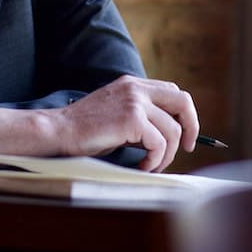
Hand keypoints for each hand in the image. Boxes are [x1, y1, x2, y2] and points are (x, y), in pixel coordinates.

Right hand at [59, 75, 199, 172]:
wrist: (59, 131)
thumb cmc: (85, 131)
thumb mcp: (118, 116)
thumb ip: (142, 118)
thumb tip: (171, 137)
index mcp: (132, 84)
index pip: (173, 92)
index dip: (184, 115)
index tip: (184, 136)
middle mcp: (136, 88)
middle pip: (182, 101)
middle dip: (191, 127)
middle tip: (188, 148)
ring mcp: (135, 101)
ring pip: (172, 130)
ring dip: (167, 155)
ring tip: (151, 166)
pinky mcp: (132, 118)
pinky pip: (159, 144)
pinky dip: (155, 160)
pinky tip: (142, 166)